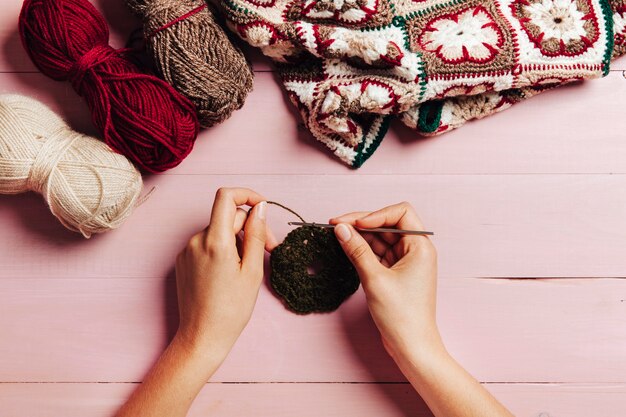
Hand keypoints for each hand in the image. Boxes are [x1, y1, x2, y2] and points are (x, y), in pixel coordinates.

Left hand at [175, 187, 275, 357]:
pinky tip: (232, 270)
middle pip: (228, 217)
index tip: (262, 207)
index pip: (226, 197)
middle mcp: (196, 241)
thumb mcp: (252, 271)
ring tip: (250, 265)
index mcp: (215, 241)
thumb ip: (256, 234)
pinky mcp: (183, 260)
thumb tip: (259, 208)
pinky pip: (207, 243)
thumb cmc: (231, 310)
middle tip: (269, 248)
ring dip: (238, 239)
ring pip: (219, 230)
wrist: (202, 337)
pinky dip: (223, 248)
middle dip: (251, 226)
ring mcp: (187, 250)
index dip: (247, 195)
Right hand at [330, 202, 440, 359]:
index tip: (355, 223)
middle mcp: (415, 250)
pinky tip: (347, 248)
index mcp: (420, 247)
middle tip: (336, 225)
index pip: (400, 213)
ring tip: (337, 235)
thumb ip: (357, 250)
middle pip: (387, 224)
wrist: (411, 346)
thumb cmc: (403, 316)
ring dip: (360, 236)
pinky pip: (377, 253)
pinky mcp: (395, 273)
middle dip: (362, 223)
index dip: (376, 214)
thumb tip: (342, 229)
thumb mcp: (375, 279)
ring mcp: (405, 262)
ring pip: (380, 238)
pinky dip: (362, 250)